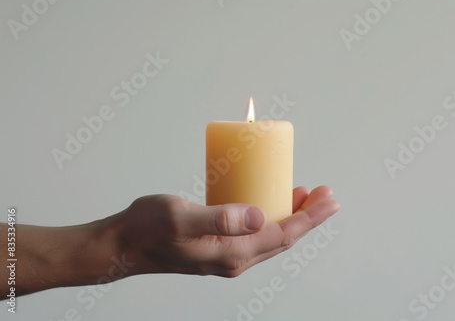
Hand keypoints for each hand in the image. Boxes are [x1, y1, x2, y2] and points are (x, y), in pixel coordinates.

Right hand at [115, 186, 339, 277]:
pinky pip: (256, 235)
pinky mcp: (219, 248)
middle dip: (308, 216)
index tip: (329, 199)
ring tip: (307, 197)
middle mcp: (234, 260)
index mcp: (231, 254)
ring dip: (292, 217)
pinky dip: (272, 219)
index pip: (283, 235)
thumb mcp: (181, 216)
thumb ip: (220, 218)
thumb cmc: (147, 229)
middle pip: (284, 238)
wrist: (124, 245)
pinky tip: (271, 205)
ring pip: (272, 237)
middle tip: (326, 194)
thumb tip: (259, 216)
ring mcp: (227, 256)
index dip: (310, 217)